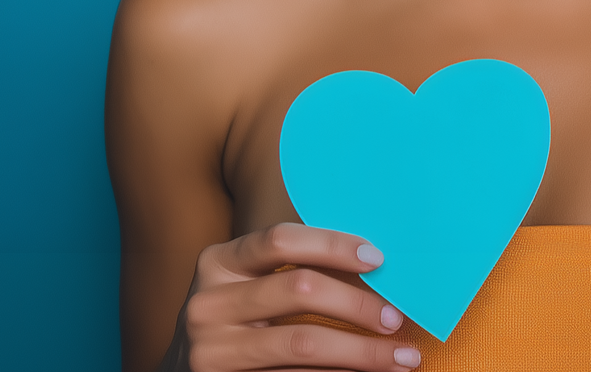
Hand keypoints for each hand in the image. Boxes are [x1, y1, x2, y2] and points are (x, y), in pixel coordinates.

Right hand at [160, 223, 420, 371]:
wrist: (183, 369)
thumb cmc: (234, 317)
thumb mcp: (248, 282)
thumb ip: (292, 266)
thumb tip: (375, 261)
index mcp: (219, 261)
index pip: (281, 239)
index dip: (333, 245)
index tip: (378, 259)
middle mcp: (208, 302)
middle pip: (300, 288)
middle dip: (358, 303)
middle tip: (396, 316)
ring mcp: (211, 349)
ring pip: (302, 342)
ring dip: (361, 350)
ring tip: (401, 354)